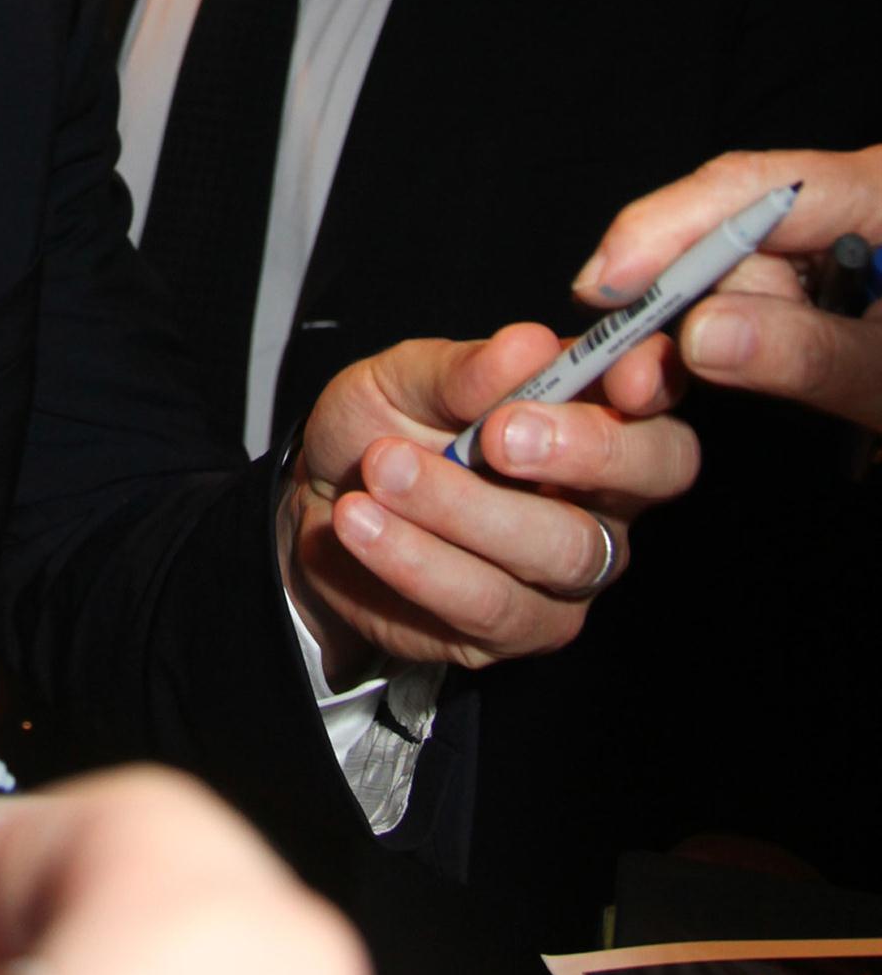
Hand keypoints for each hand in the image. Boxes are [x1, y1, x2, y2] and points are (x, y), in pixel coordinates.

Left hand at [288, 323, 698, 680]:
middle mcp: (605, 491)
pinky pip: (490, 603)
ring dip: (464, 508)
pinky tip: (363, 522)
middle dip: (586, 449)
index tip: (622, 377)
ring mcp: (573, 568)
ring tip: (383, 470)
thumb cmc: (381, 430)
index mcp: (592, 408)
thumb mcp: (401, 380)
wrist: (317, 510)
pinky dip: (418, 560)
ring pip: (564, 548)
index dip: (655, 378)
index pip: (657, 388)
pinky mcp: (521, 628)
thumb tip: (527, 346)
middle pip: (652, 473)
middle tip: (497, 434)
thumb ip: (463, 370)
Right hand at [577, 146, 881, 432]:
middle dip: (675, 302)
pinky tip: (681, 371)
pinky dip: (719, 340)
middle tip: (628, 375)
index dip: (669, 229)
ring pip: (732, 277)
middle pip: (733, 235)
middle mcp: (856, 202)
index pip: (761, 187)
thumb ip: (817, 355)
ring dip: (691, 335)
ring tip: (649, 388)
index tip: (606, 283)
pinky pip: (752, 300)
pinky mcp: (824, 283)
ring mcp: (836, 242)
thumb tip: (702, 336)